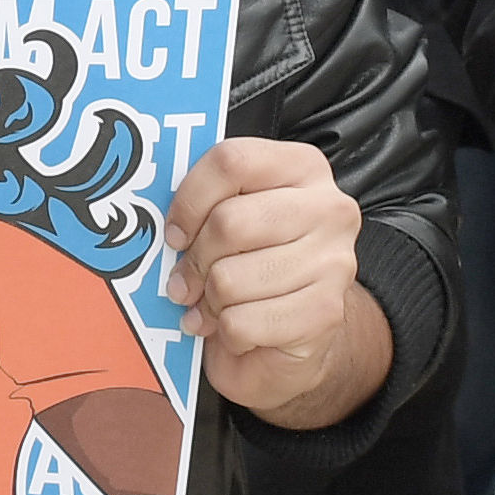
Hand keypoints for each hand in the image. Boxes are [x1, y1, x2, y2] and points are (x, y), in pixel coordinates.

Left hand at [162, 138, 370, 424]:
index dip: (189, 200)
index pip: (232, 162)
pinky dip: (227, 332)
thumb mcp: (237, 216)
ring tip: (214, 305)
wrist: (304, 329)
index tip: (175, 233)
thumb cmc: (259, 262)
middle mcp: (328, 208)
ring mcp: (333, 261)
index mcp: (303, 167)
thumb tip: (161, 223)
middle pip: (229, 222)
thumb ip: (208, 203)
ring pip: (230, 279)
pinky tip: (233, 328)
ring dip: (210, 301)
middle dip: (195, 260)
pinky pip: (243, 323)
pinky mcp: (327, 313)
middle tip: (185, 280)